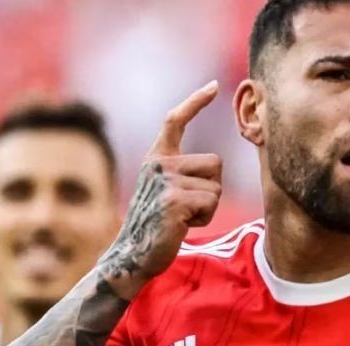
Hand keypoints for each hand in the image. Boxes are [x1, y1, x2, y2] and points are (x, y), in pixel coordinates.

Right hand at [99, 80, 222, 298]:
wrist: (132, 255)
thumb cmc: (154, 226)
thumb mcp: (162, 190)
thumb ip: (180, 172)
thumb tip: (215, 166)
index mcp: (155, 158)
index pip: (175, 120)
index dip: (195, 102)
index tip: (212, 86)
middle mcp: (159, 164)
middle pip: (215, 163)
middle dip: (211, 188)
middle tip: (186, 207)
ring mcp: (166, 181)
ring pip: (216, 186)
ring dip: (207, 207)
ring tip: (182, 217)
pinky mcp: (175, 200)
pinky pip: (211, 203)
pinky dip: (204, 219)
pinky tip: (182, 226)